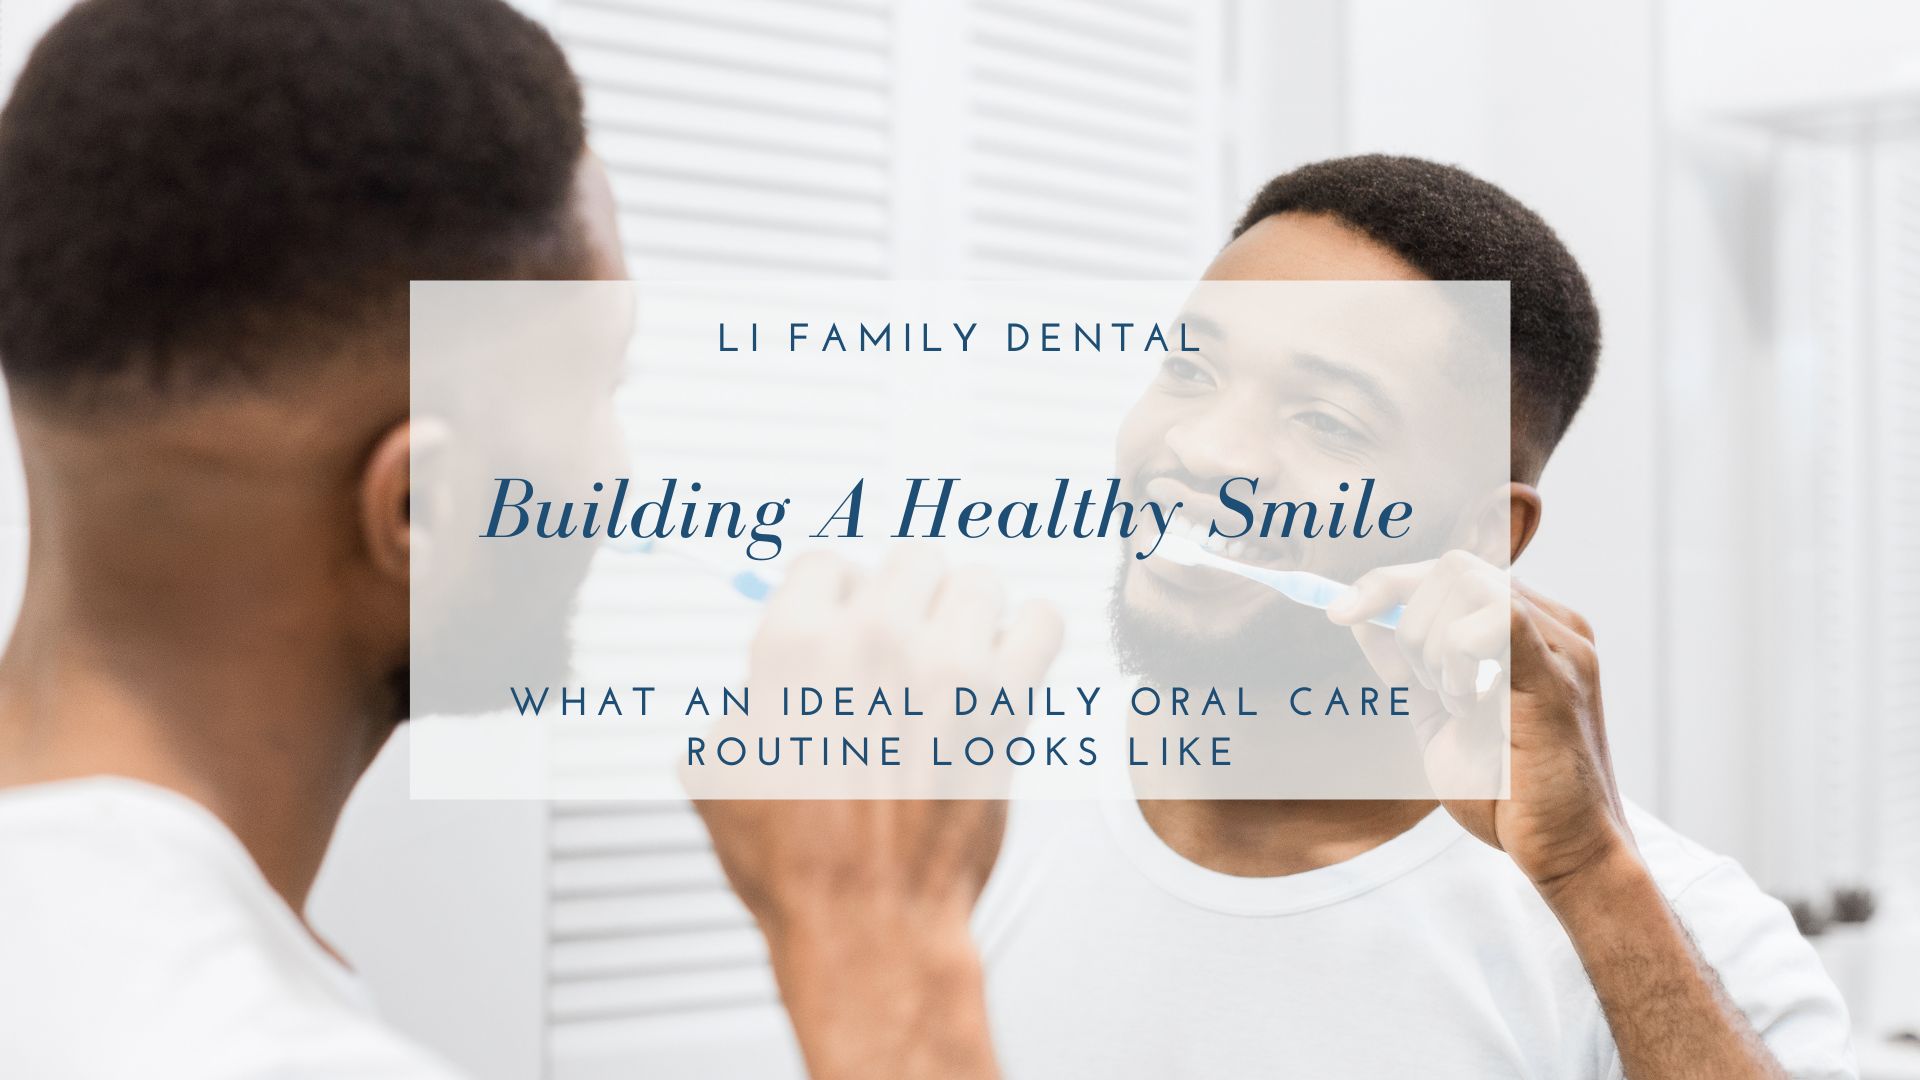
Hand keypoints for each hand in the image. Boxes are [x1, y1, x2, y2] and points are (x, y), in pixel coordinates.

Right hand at [693, 547, 1060, 1079]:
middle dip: (903, 597)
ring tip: (953, 654)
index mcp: (794, 645)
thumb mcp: (717, 775)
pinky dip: (1027, 635)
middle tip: (900, 641)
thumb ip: (738, 705)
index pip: (825, 564)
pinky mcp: (1005, 701)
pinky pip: (1040, 621)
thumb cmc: (795, 864)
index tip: (841, 622)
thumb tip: (758, 685)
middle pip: (908, 559)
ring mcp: (946, 665)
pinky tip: (1004, 664)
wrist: (868, 921)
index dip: (831, 597)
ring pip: (976, 581)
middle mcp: (872, 639)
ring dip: (965, 614)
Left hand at [1329, 551, 1631, 900]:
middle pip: (1454, 566)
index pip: (1451, 571)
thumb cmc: (1509, 795)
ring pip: (1470, 582)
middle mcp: (1554, 623)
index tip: (1338, 611)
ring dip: (1432, 642)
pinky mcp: (1560, 674)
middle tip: (1420, 686)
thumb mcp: (1437, 716)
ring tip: (1452, 701)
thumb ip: (1405, 665)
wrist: (1564, 852)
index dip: (1386, 583)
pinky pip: (1498, 618)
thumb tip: (1360, 614)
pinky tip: (1465, 704)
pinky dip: (1457, 655)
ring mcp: (1563, 644)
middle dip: (1407, 618)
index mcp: (1529, 628)